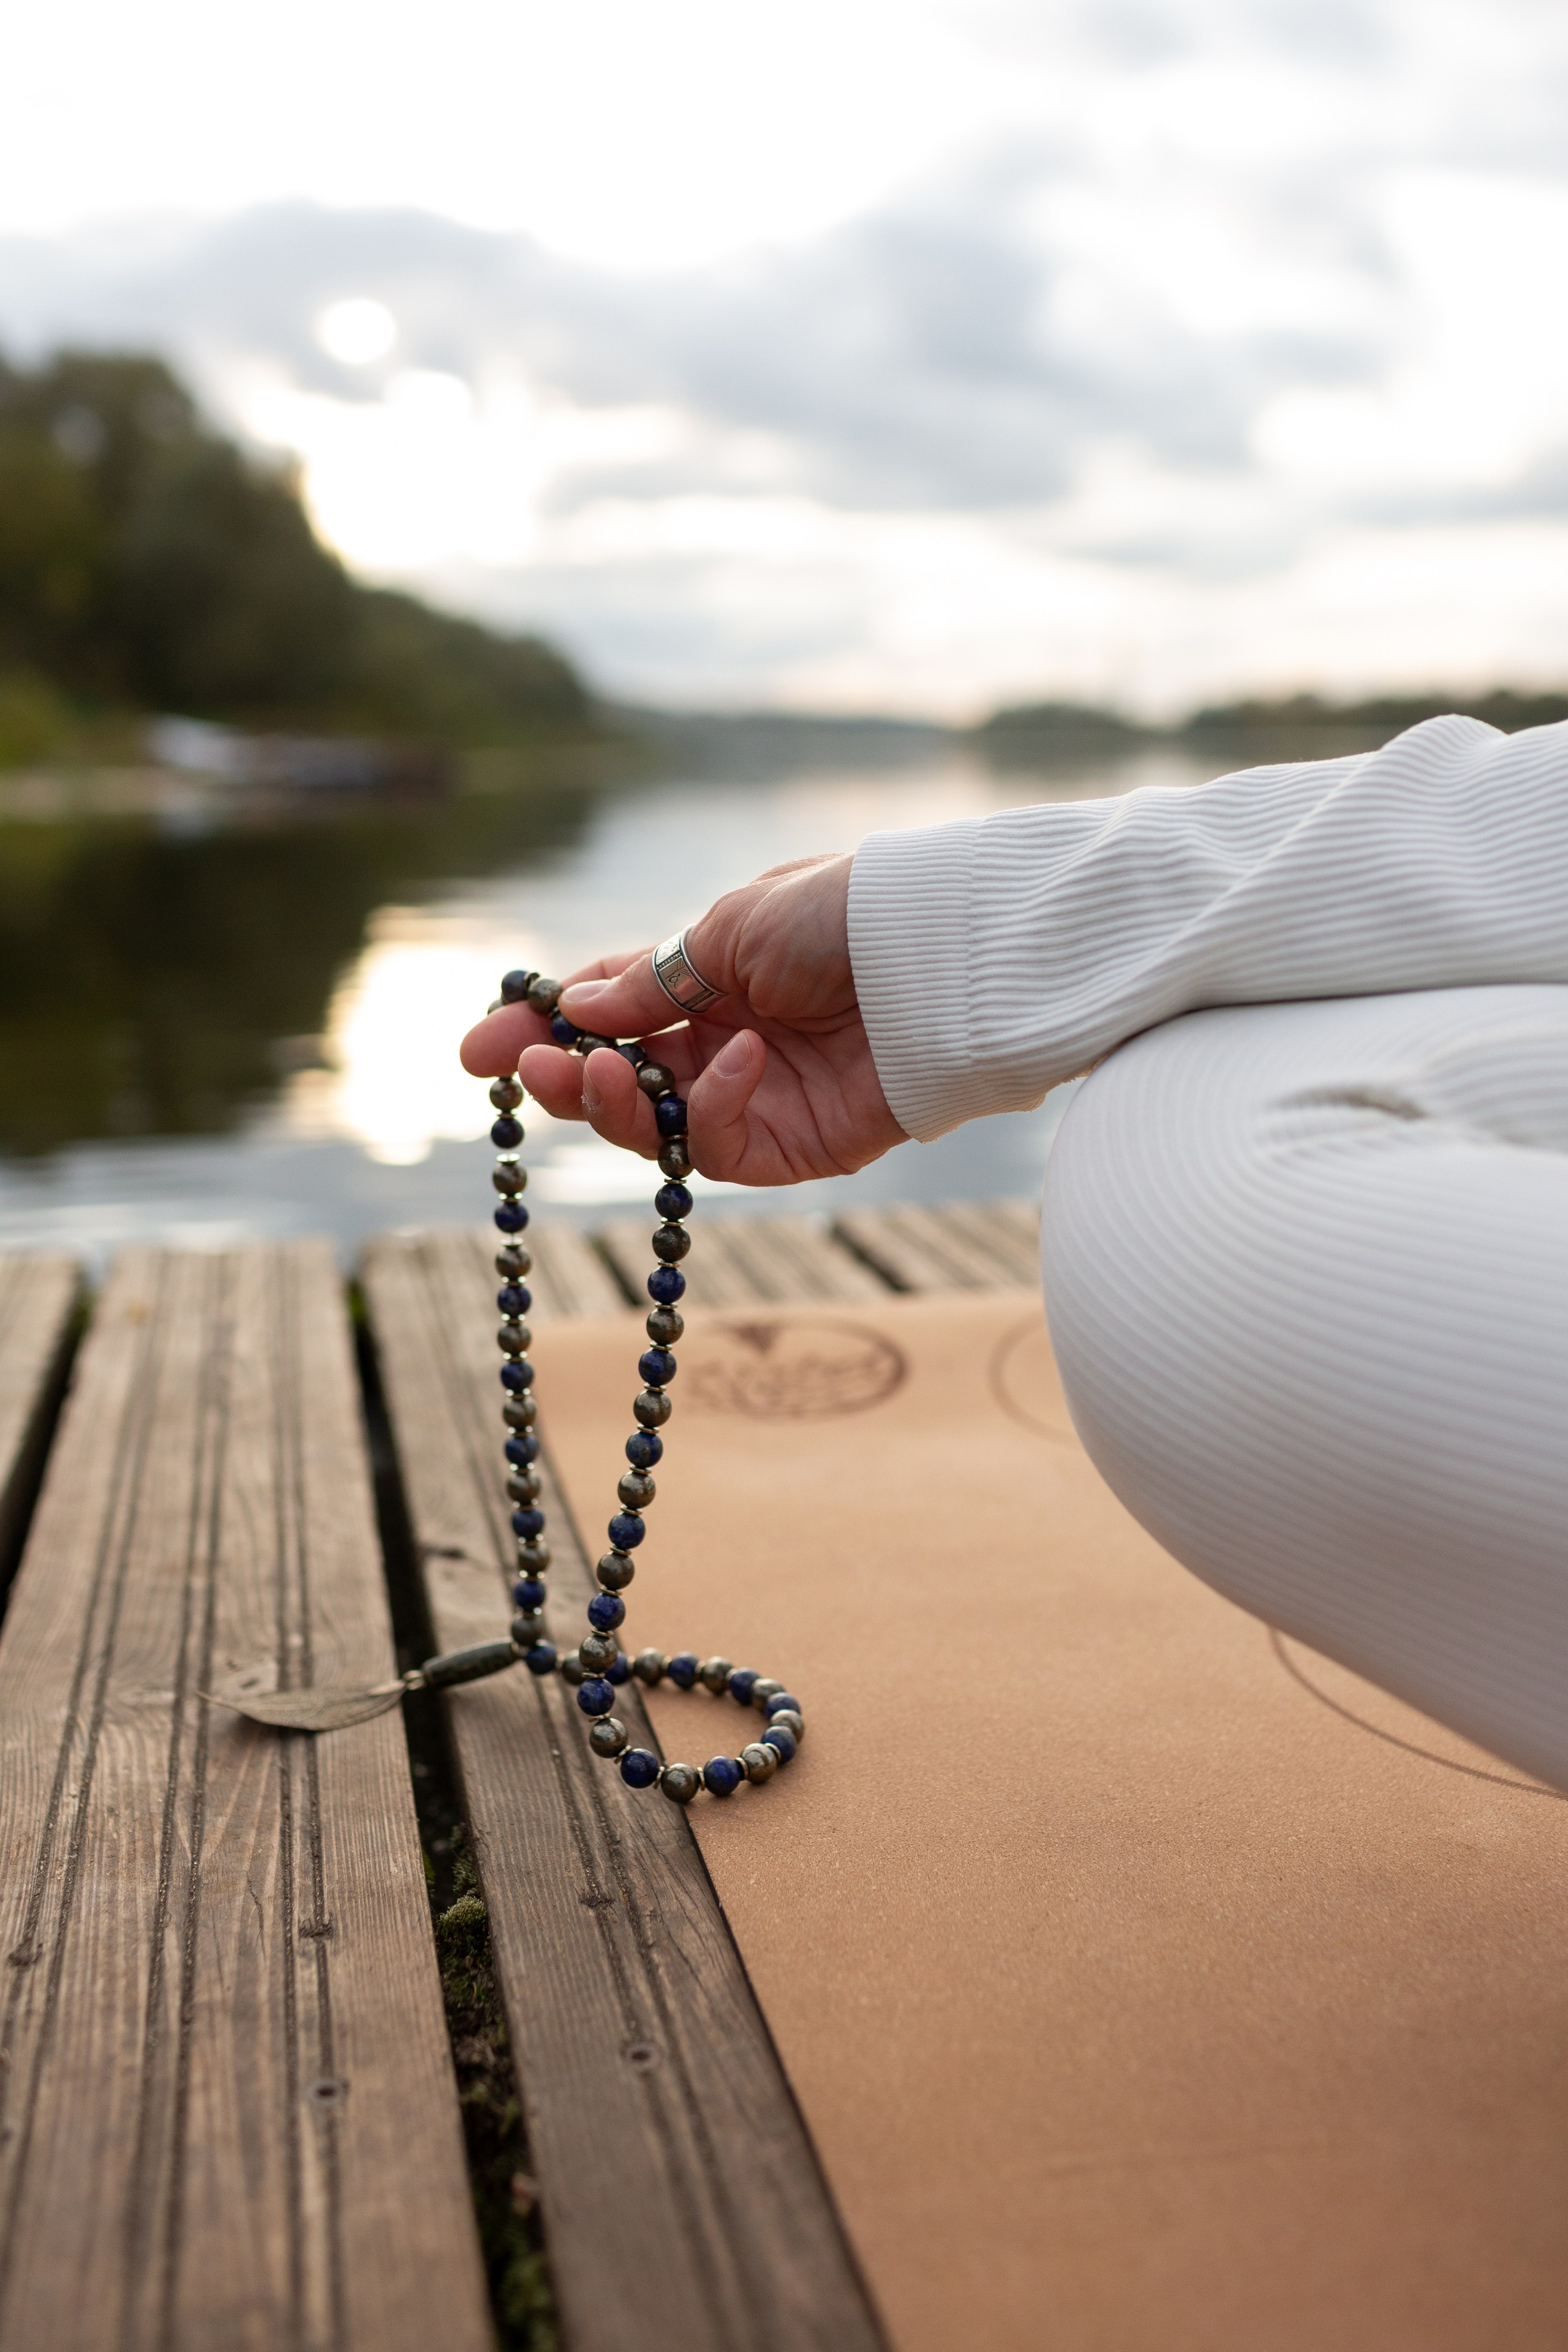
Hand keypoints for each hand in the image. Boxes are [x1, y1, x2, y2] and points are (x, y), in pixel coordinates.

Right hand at [458, 853, 905, 1183]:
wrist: (943, 953)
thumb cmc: (844, 913)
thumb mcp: (730, 929)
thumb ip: (650, 981)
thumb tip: (574, 1013)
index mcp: (708, 977)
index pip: (608, 1011)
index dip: (544, 1029)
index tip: (479, 1047)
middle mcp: (724, 1040)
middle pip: (619, 1079)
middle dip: (562, 1077)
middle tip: (524, 1072)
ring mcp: (756, 1098)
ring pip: (653, 1127)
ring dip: (613, 1104)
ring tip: (600, 1074)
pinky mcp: (794, 1147)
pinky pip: (720, 1148)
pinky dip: (712, 1109)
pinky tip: (736, 1062)